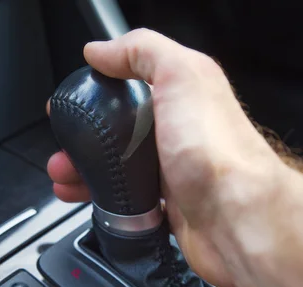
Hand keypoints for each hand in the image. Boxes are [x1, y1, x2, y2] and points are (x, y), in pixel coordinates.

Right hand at [47, 29, 290, 286]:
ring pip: (120, 168)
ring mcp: (175, 173)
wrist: (240, 220)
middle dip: (84, 140)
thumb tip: (103, 49)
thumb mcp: (182, 76)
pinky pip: (128, 200)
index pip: (132, 87)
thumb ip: (143, 51)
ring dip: (86, 171)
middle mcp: (181, 133)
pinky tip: (87, 201)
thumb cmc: (218, 153)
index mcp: (185, 97)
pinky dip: (103, 200)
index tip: (70, 103)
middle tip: (62, 148)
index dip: (97, 93)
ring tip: (63, 176)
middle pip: (120, 132)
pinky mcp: (171, 207)